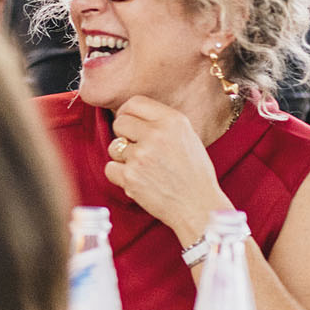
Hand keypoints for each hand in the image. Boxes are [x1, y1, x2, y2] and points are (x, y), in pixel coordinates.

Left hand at [104, 96, 232, 242]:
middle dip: (124, 135)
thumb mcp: (187, 137)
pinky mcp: (131, 176)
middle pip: (119, 122)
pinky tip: (138, 180)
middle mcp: (157, 134)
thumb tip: (131, 115)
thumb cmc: (193, 174)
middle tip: (137, 149)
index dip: (128, 113)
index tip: (130, 124)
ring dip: (122, 157)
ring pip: (113, 146)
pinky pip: (110, 168)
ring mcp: (142, 155)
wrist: (199, 206)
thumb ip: (162, 123)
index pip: (134, 102)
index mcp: (173, 121)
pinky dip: (119, 176)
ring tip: (143, 168)